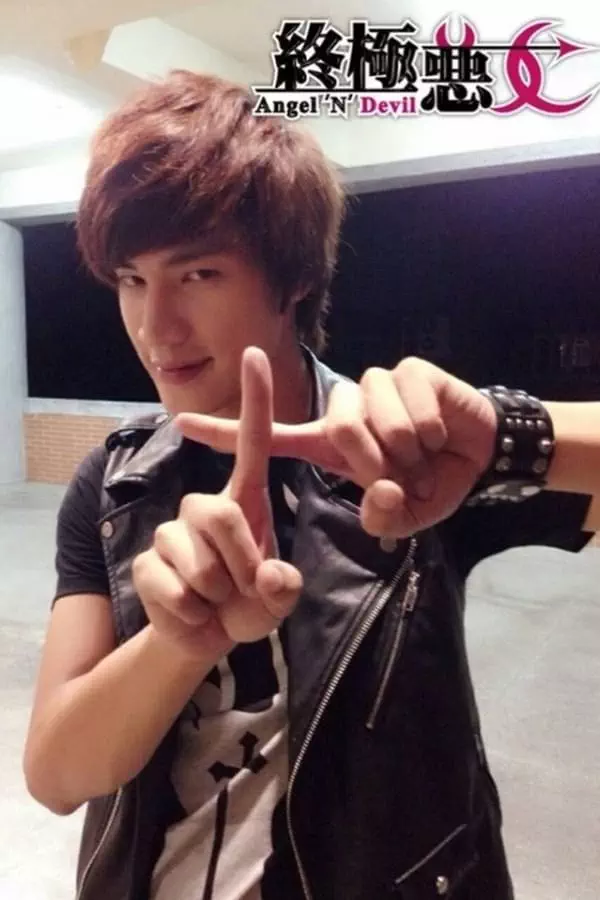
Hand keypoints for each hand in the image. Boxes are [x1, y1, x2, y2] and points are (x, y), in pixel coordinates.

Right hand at [132, 347, 302, 657]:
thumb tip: (270, 578)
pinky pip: (168, 585)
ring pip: (196, 558)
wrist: (207, 636)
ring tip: (217, 602)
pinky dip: (189, 613)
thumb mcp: (276, 599)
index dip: (255, 399)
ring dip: (216, 594)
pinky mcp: (145, 562)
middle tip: (243, 590)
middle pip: (220, 513)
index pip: (252, 443)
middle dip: (241, 563)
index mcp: (244, 500)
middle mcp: (204, 505)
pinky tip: (192, 613)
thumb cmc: (248, 603)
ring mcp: (170, 532)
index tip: (254, 353)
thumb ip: (282, 589)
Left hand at [176, 355, 496, 539]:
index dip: (226, 432)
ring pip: (375, 418)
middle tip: (406, 477)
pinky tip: (440, 430)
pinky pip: (410, 401)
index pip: (271, 438)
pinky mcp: (407, 370)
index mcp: (330, 443)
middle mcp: (344, 409)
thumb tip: (378, 499)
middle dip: (377, 462)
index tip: (180, 423)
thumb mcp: (404, 512)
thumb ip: (385, 515)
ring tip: (424, 454)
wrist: (479, 453)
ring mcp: (374, 385)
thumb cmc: (431, 483)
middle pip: (339, 430)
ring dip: (408, 449)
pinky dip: (431, 427)